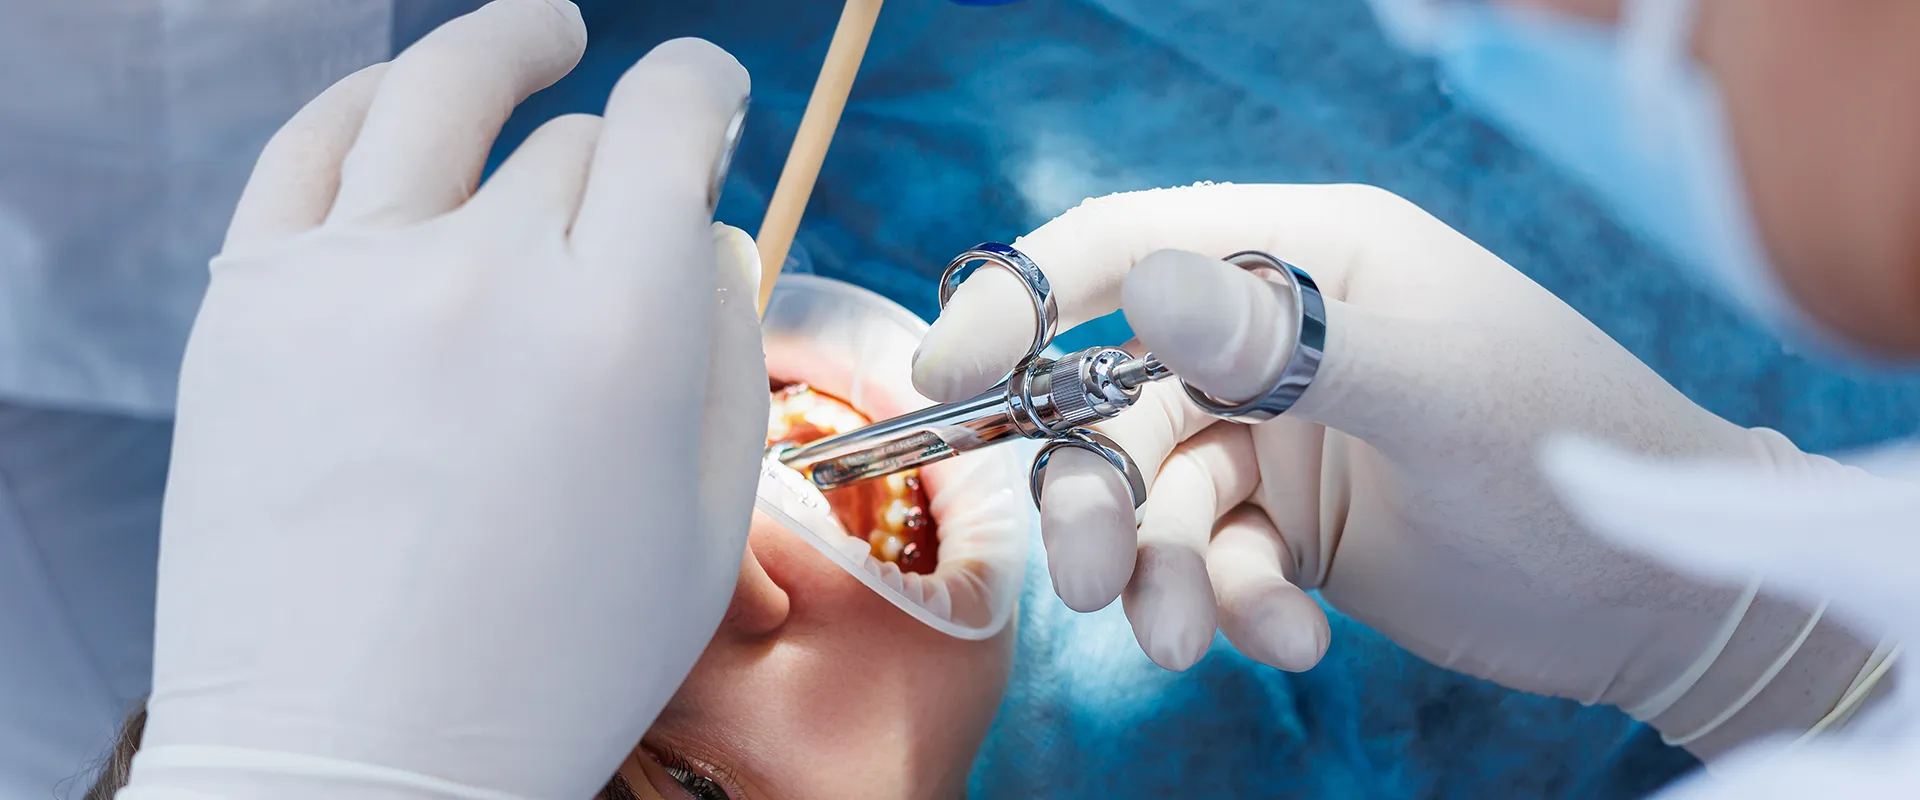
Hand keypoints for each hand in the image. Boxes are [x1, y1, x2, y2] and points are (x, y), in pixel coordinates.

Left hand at [125, 3, 764, 798]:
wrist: (352, 761)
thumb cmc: (548, 665)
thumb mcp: (705, 526)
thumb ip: (726, 353)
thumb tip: (706, 230)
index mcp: (617, 332)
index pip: (669, 123)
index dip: (703, 88)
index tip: (707, 96)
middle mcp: (483, 275)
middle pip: (571, 141)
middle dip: (616, 156)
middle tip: (622, 198)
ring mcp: (349, 279)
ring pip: (438, 94)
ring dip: (503, 48)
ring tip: (535, 35)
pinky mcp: (248, 303)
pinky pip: (307, 146)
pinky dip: (367, 102)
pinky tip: (403, 101)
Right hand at [914, 183, 1872, 754]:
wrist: (1662, 596)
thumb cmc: (1574, 454)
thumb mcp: (1436, 386)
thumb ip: (1291, 342)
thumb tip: (1141, 289)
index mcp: (1312, 255)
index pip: (1130, 246)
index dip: (1024, 298)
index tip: (949, 372)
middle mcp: (1283, 336)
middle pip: (1114, 396)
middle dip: (1093, 492)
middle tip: (1090, 580)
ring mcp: (1285, 432)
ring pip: (1151, 493)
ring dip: (1153, 572)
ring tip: (1188, 641)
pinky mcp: (1294, 524)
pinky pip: (1212, 561)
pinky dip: (1234, 605)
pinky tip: (1297, 640)